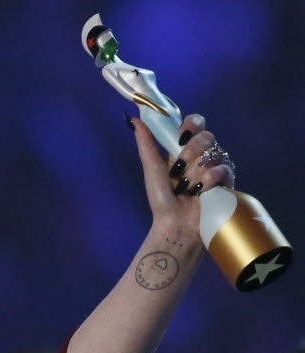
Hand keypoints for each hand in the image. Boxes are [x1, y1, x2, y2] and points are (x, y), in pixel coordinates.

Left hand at [133, 113, 235, 231]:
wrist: (174, 224)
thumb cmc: (162, 199)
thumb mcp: (152, 169)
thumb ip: (146, 144)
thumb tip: (133, 119)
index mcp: (184, 149)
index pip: (196, 123)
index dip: (192, 125)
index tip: (181, 136)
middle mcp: (203, 155)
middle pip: (206, 137)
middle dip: (190, 154)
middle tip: (178, 171)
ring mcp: (216, 166)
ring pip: (213, 154)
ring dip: (194, 173)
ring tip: (186, 188)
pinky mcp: (227, 181)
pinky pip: (222, 169)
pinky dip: (207, 181)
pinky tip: (200, 192)